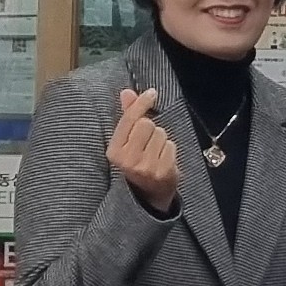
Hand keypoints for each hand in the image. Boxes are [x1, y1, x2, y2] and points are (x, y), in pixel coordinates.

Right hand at [108, 86, 179, 214]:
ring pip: (160, 134)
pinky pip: (171, 146)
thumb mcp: (126, 141)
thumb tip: (127, 92)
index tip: (151, 93)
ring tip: (154, 152)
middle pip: (146, 124)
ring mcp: (146, 167)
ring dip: (161, 139)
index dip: (141, 104)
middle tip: (147, 141)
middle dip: (150, 127)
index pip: (129, 120)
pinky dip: (169, 149)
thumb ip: (127, 116)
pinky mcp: (162, 172)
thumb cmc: (136, 160)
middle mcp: (127, 160)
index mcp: (114, 151)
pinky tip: (163, 159)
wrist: (148, 194)